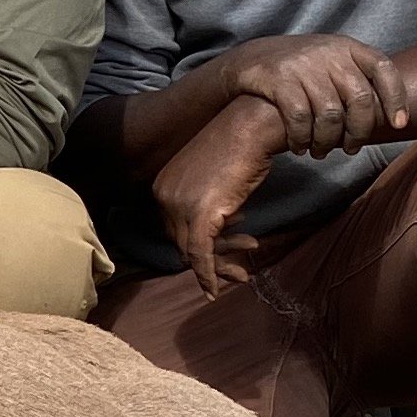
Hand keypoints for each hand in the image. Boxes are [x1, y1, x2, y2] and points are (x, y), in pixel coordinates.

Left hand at [152, 97, 280, 290]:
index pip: (176, 229)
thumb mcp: (215, 178)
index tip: (230, 249)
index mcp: (162, 186)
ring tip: (243, 272)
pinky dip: (207, 275)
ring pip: (193, 251)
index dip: (202, 245)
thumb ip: (207, 203)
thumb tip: (216, 229)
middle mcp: (164, 196)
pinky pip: (200, 255)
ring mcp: (179, 205)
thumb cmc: (242, 146)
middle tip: (240, 271)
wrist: (254, 125)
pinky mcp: (200, 214)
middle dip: (212, 260)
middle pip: (183, 242)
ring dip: (219, 267)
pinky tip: (215, 290)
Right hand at [225, 31, 409, 155]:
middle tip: (351, 148)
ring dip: (328, 141)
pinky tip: (300, 146)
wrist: (251, 59)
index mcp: (347, 47)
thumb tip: (391, 118)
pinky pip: (300, 118)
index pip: (383, 68)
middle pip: (360, 98)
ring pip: (330, 114)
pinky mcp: (278, 79)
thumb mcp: (331, 63)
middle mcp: (328, 52)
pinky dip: (302, 138)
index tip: (398, 125)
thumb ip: (357, 80)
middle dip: (359, 131)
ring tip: (321, 151)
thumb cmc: (301, 71)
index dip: (396, 98)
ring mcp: (302, 64)